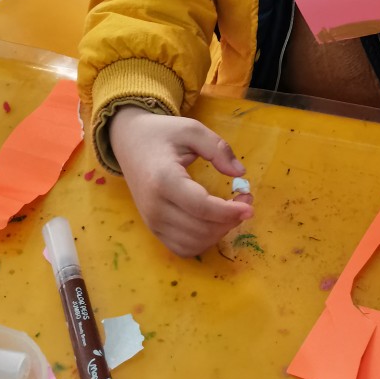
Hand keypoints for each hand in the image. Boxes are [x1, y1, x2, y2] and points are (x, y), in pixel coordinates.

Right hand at [109, 106, 253, 257]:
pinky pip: (183, 248)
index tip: (250, 205)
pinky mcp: (153, 229)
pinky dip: (204, 241)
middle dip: (230, 219)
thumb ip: (218, 148)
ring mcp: (152, 221)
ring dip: (219, 232)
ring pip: (194, 243)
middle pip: (200, 228)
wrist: (129, 142)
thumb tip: (240, 173)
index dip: (229, 211)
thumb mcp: (192, 129)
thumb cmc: (162, 134)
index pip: (201, 206)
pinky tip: (214, 222)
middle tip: (245, 200)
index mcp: (163, 179)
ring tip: (232, 210)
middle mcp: (155, 206)